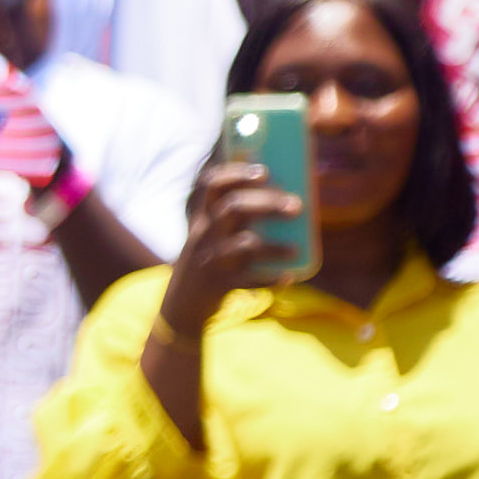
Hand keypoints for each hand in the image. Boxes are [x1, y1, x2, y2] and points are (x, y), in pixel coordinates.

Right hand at [161, 151, 310, 329]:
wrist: (181, 307)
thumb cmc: (208, 263)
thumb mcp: (209, 238)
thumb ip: (234, 219)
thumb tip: (283, 200)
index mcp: (203, 219)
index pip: (212, 185)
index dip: (236, 173)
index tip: (264, 172)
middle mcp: (204, 235)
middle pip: (233, 207)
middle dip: (268, 202)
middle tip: (297, 205)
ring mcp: (211, 259)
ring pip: (245, 244)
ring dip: (274, 246)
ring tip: (296, 248)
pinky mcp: (220, 284)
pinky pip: (248, 280)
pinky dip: (270, 279)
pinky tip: (288, 277)